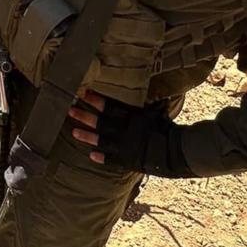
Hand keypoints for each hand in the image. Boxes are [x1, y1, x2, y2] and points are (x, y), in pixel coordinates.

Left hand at [68, 90, 194, 176]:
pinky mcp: (128, 161)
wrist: (177, 152)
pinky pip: (112, 160)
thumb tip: (147, 85)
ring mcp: (125, 147)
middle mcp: (125, 131)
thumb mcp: (158, 112)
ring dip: (87, 136)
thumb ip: (149, 102)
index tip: (83, 94)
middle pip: (101, 122)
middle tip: (69, 110)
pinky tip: (91, 155)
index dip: (96, 100)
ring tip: (73, 132)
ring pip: (102, 140)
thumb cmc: (167, 129)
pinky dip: (101, 157)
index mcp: (132, 117)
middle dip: (84, 116)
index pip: (110, 106)